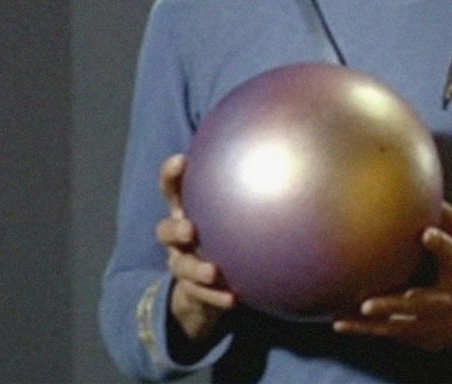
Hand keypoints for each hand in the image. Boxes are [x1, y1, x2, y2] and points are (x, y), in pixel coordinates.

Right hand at [155, 154, 234, 341]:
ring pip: (181, 266)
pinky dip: (216, 297)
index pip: (173, 190)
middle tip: (192, 230)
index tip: (180, 161)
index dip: (171, 176)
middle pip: (165, 231)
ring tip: (214, 271)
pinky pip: (200, 296)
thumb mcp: (234, 212)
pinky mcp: (191, 292)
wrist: (211, 286)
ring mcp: (182, 265)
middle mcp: (179, 238)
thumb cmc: (228, 235)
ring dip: (196, 269)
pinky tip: (234, 298)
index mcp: (187, 213)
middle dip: (175, 229)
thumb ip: (251, 188)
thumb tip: (286, 152)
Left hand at [332, 202, 451, 350]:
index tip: (427, 233)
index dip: (442, 246)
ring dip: (374, 322)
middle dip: (396, 306)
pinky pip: (390, 333)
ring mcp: (435, 323)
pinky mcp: (422, 336)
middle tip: (368, 304)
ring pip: (401, 326)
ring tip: (347, 316)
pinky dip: (365, 330)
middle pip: (423, 304)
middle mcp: (450, 300)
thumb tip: (422, 184)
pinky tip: (339, 322)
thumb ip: (448, 217)